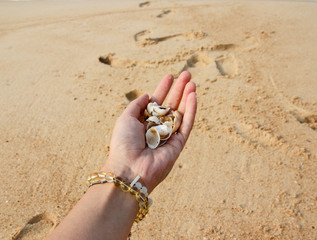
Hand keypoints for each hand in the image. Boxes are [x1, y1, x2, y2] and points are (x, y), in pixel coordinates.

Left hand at [102, 71, 196, 191]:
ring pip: (181, 113)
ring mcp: (169, 136)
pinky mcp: (178, 144)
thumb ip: (136, 105)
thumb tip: (147, 95)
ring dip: (187, 97)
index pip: (156, 102)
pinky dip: (191, 110)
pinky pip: (186, 124)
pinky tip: (193, 96)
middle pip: (171, 105)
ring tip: (192, 81)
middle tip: (187, 74)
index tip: (169, 76)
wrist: (129, 168)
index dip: (163, 88)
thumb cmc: (123, 143)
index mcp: (144, 122)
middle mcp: (157, 128)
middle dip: (179, 89)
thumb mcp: (125, 118)